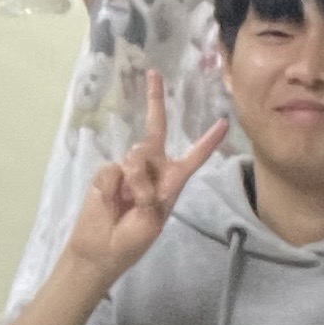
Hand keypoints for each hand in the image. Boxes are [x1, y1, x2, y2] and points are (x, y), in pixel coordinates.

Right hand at [65, 74, 229, 284]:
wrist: (99, 251)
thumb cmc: (131, 242)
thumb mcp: (151, 221)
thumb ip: (149, 192)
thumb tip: (133, 167)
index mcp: (171, 183)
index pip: (193, 157)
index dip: (208, 141)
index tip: (223, 122)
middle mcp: (151, 170)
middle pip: (156, 130)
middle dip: (155, 101)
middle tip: (154, 73)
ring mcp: (128, 169)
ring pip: (136, 156)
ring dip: (135, 182)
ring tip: (127, 204)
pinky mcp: (107, 173)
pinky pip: (113, 170)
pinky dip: (112, 187)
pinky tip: (110, 202)